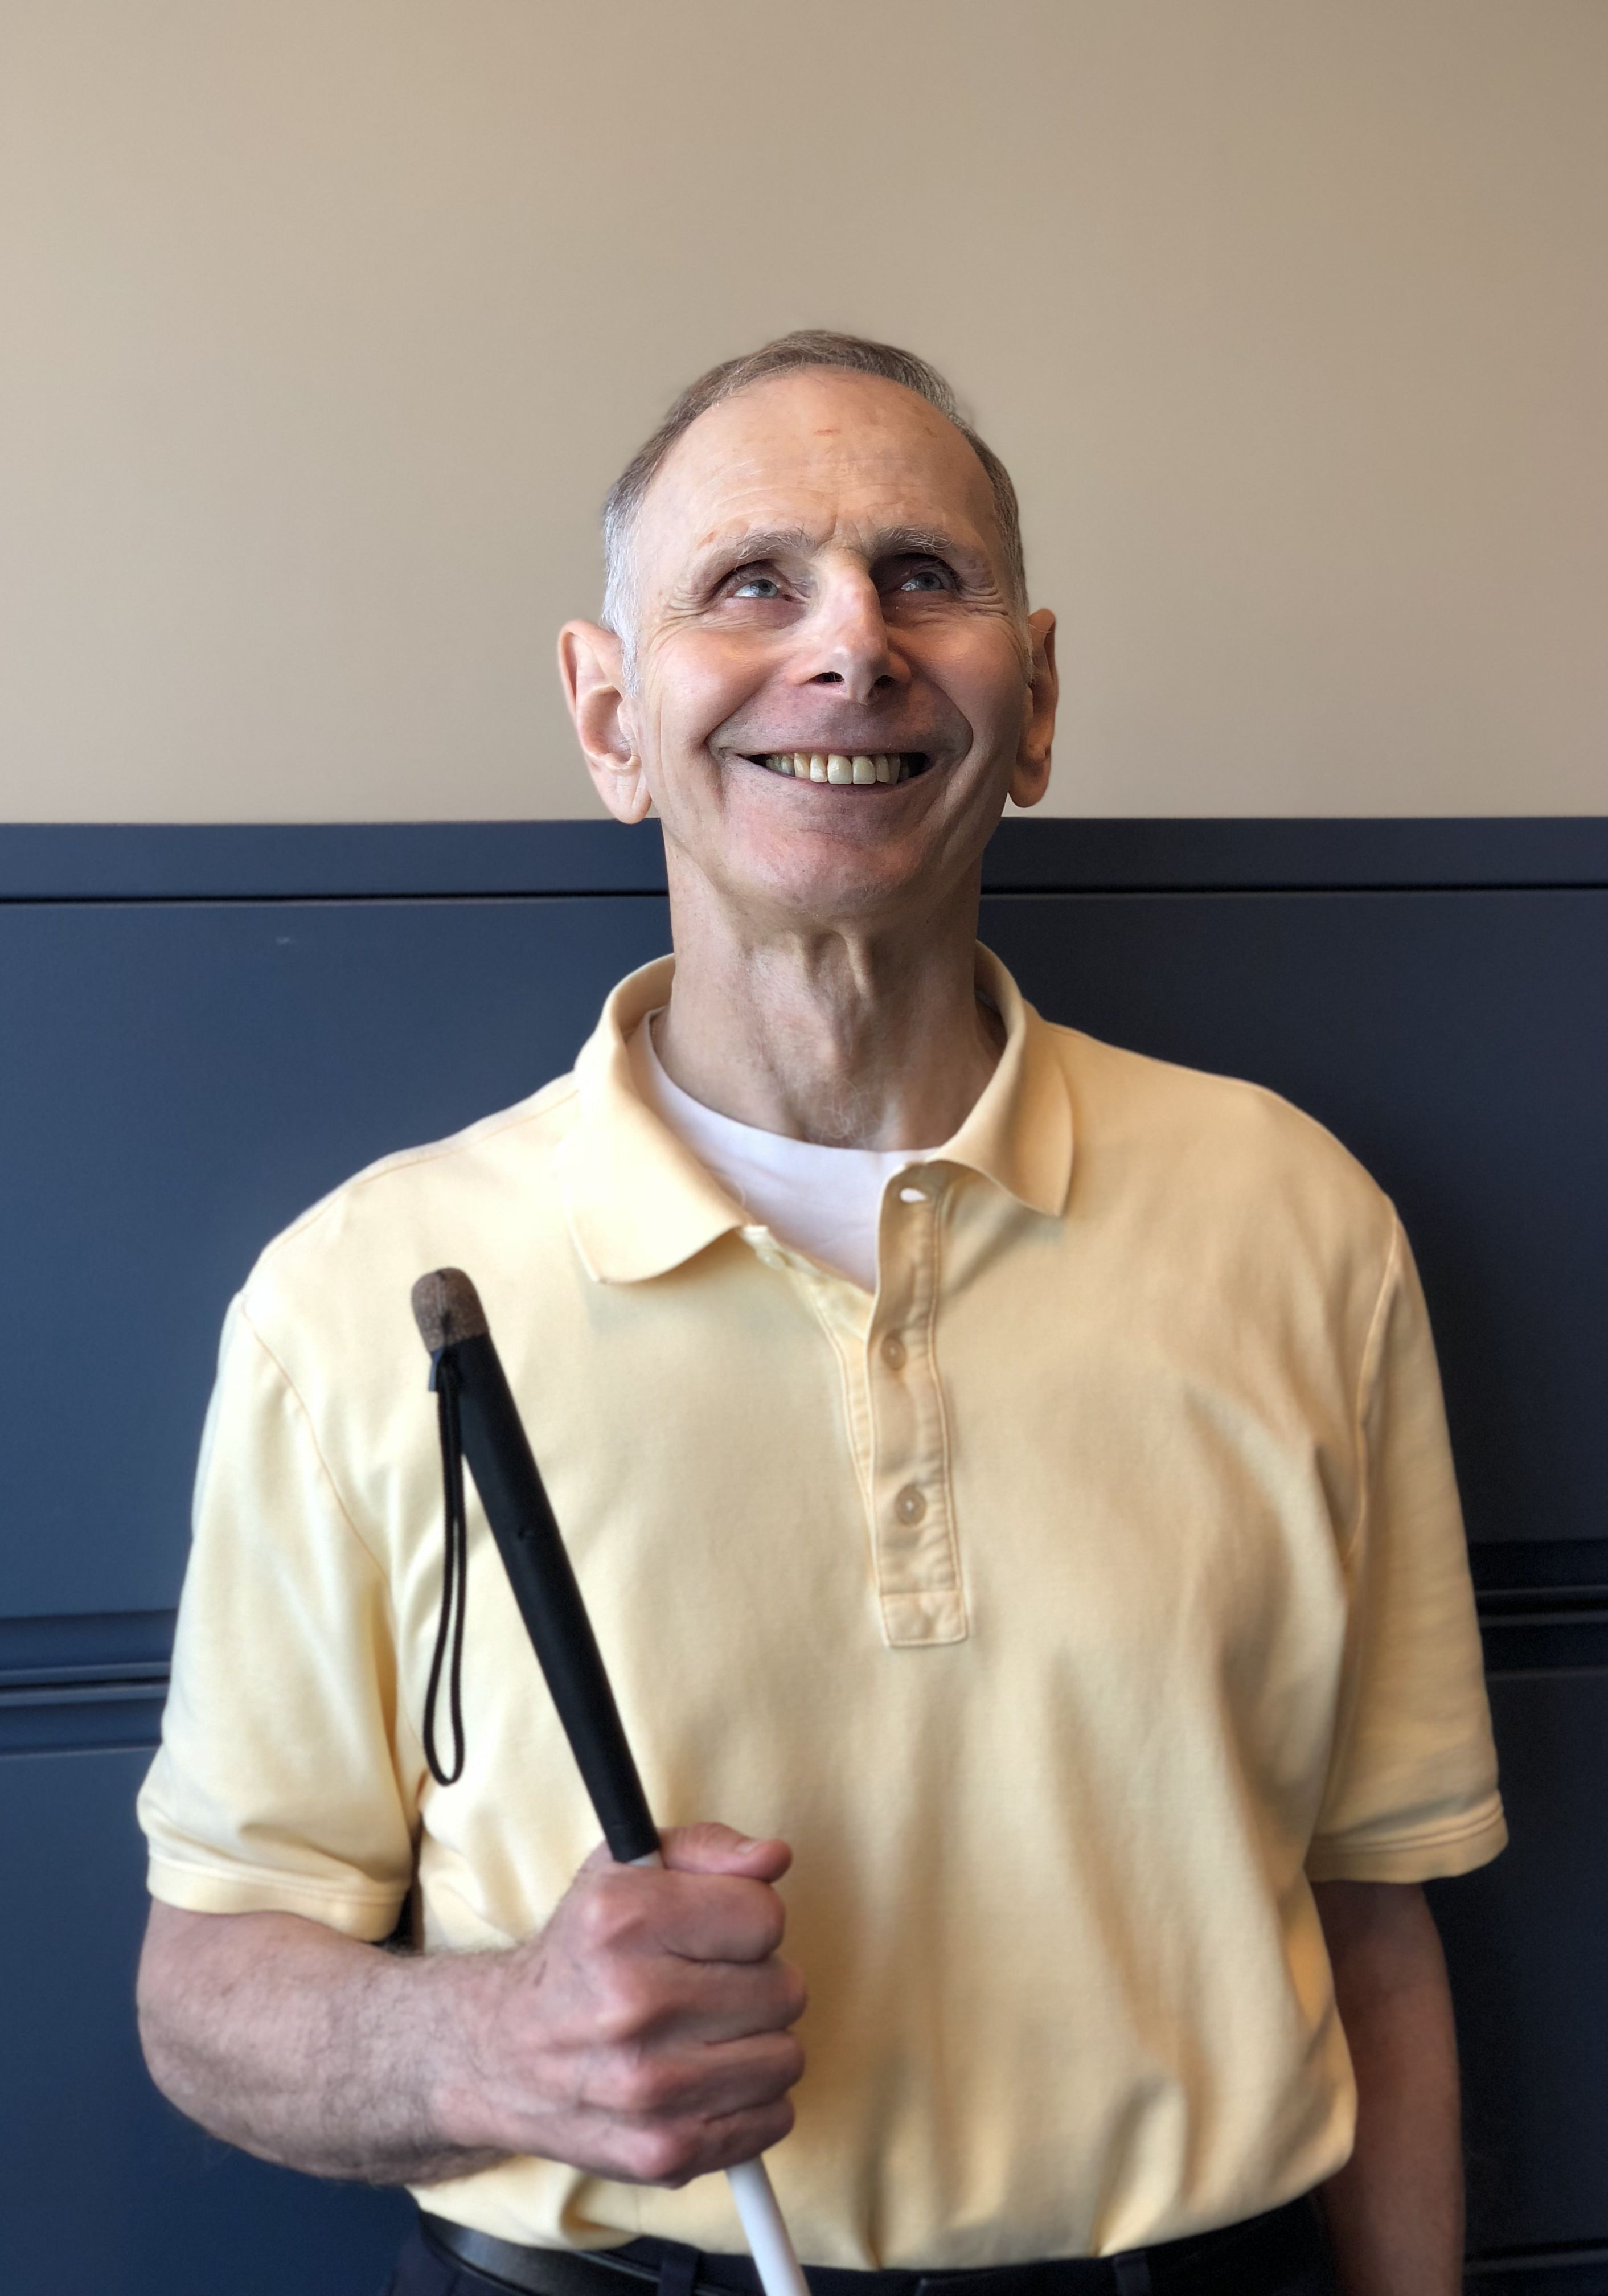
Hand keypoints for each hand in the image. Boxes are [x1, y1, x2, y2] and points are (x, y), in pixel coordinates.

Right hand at [436, 1823, 806, 2185]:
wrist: (501, 2055)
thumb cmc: (579, 1954)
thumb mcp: (624, 1871)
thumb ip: (707, 1850)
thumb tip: (774, 1857)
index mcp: (621, 1921)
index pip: (765, 1916)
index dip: (749, 1918)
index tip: (717, 1930)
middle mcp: (631, 2005)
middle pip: (785, 1989)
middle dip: (757, 1981)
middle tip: (707, 1985)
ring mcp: (648, 2089)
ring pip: (786, 2057)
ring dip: (758, 2044)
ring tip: (706, 2033)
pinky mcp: (663, 2152)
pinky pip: (773, 2119)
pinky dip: (752, 2101)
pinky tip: (706, 2079)